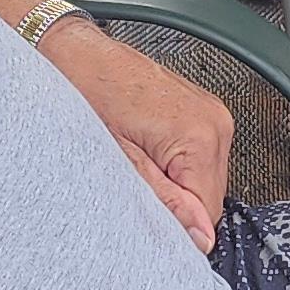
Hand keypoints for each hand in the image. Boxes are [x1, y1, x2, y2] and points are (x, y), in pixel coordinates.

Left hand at [43, 15, 231, 250]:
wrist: (75, 53)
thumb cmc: (86, 94)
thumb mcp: (120, 161)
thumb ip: (165, 202)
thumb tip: (199, 236)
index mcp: (199, 137)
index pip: (209, 212)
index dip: (177, 222)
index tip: (148, 215)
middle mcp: (214, 121)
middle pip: (211, 196)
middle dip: (177, 201)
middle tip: (135, 182)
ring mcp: (211, 112)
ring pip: (206, 177)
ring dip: (176, 181)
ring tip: (138, 160)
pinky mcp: (202, 108)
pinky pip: (200, 155)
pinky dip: (176, 162)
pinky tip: (147, 148)